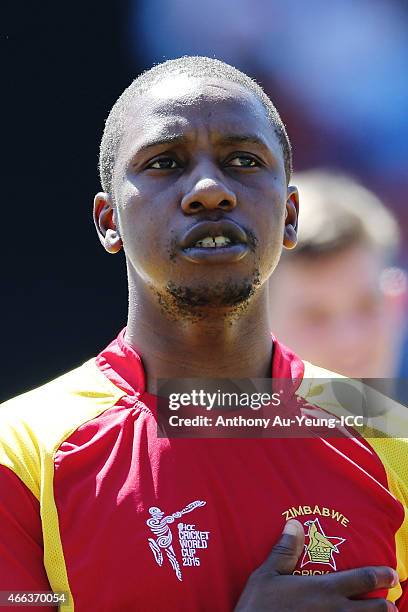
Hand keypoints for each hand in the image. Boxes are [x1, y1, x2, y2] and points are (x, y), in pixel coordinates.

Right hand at [234, 520, 398, 610]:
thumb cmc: (259, 608)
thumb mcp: (266, 575)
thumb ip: (285, 551)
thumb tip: (295, 524)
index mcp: (324, 590)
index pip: (364, 579)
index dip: (382, 575)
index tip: (391, 573)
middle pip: (378, 610)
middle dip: (386, 605)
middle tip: (388, 602)